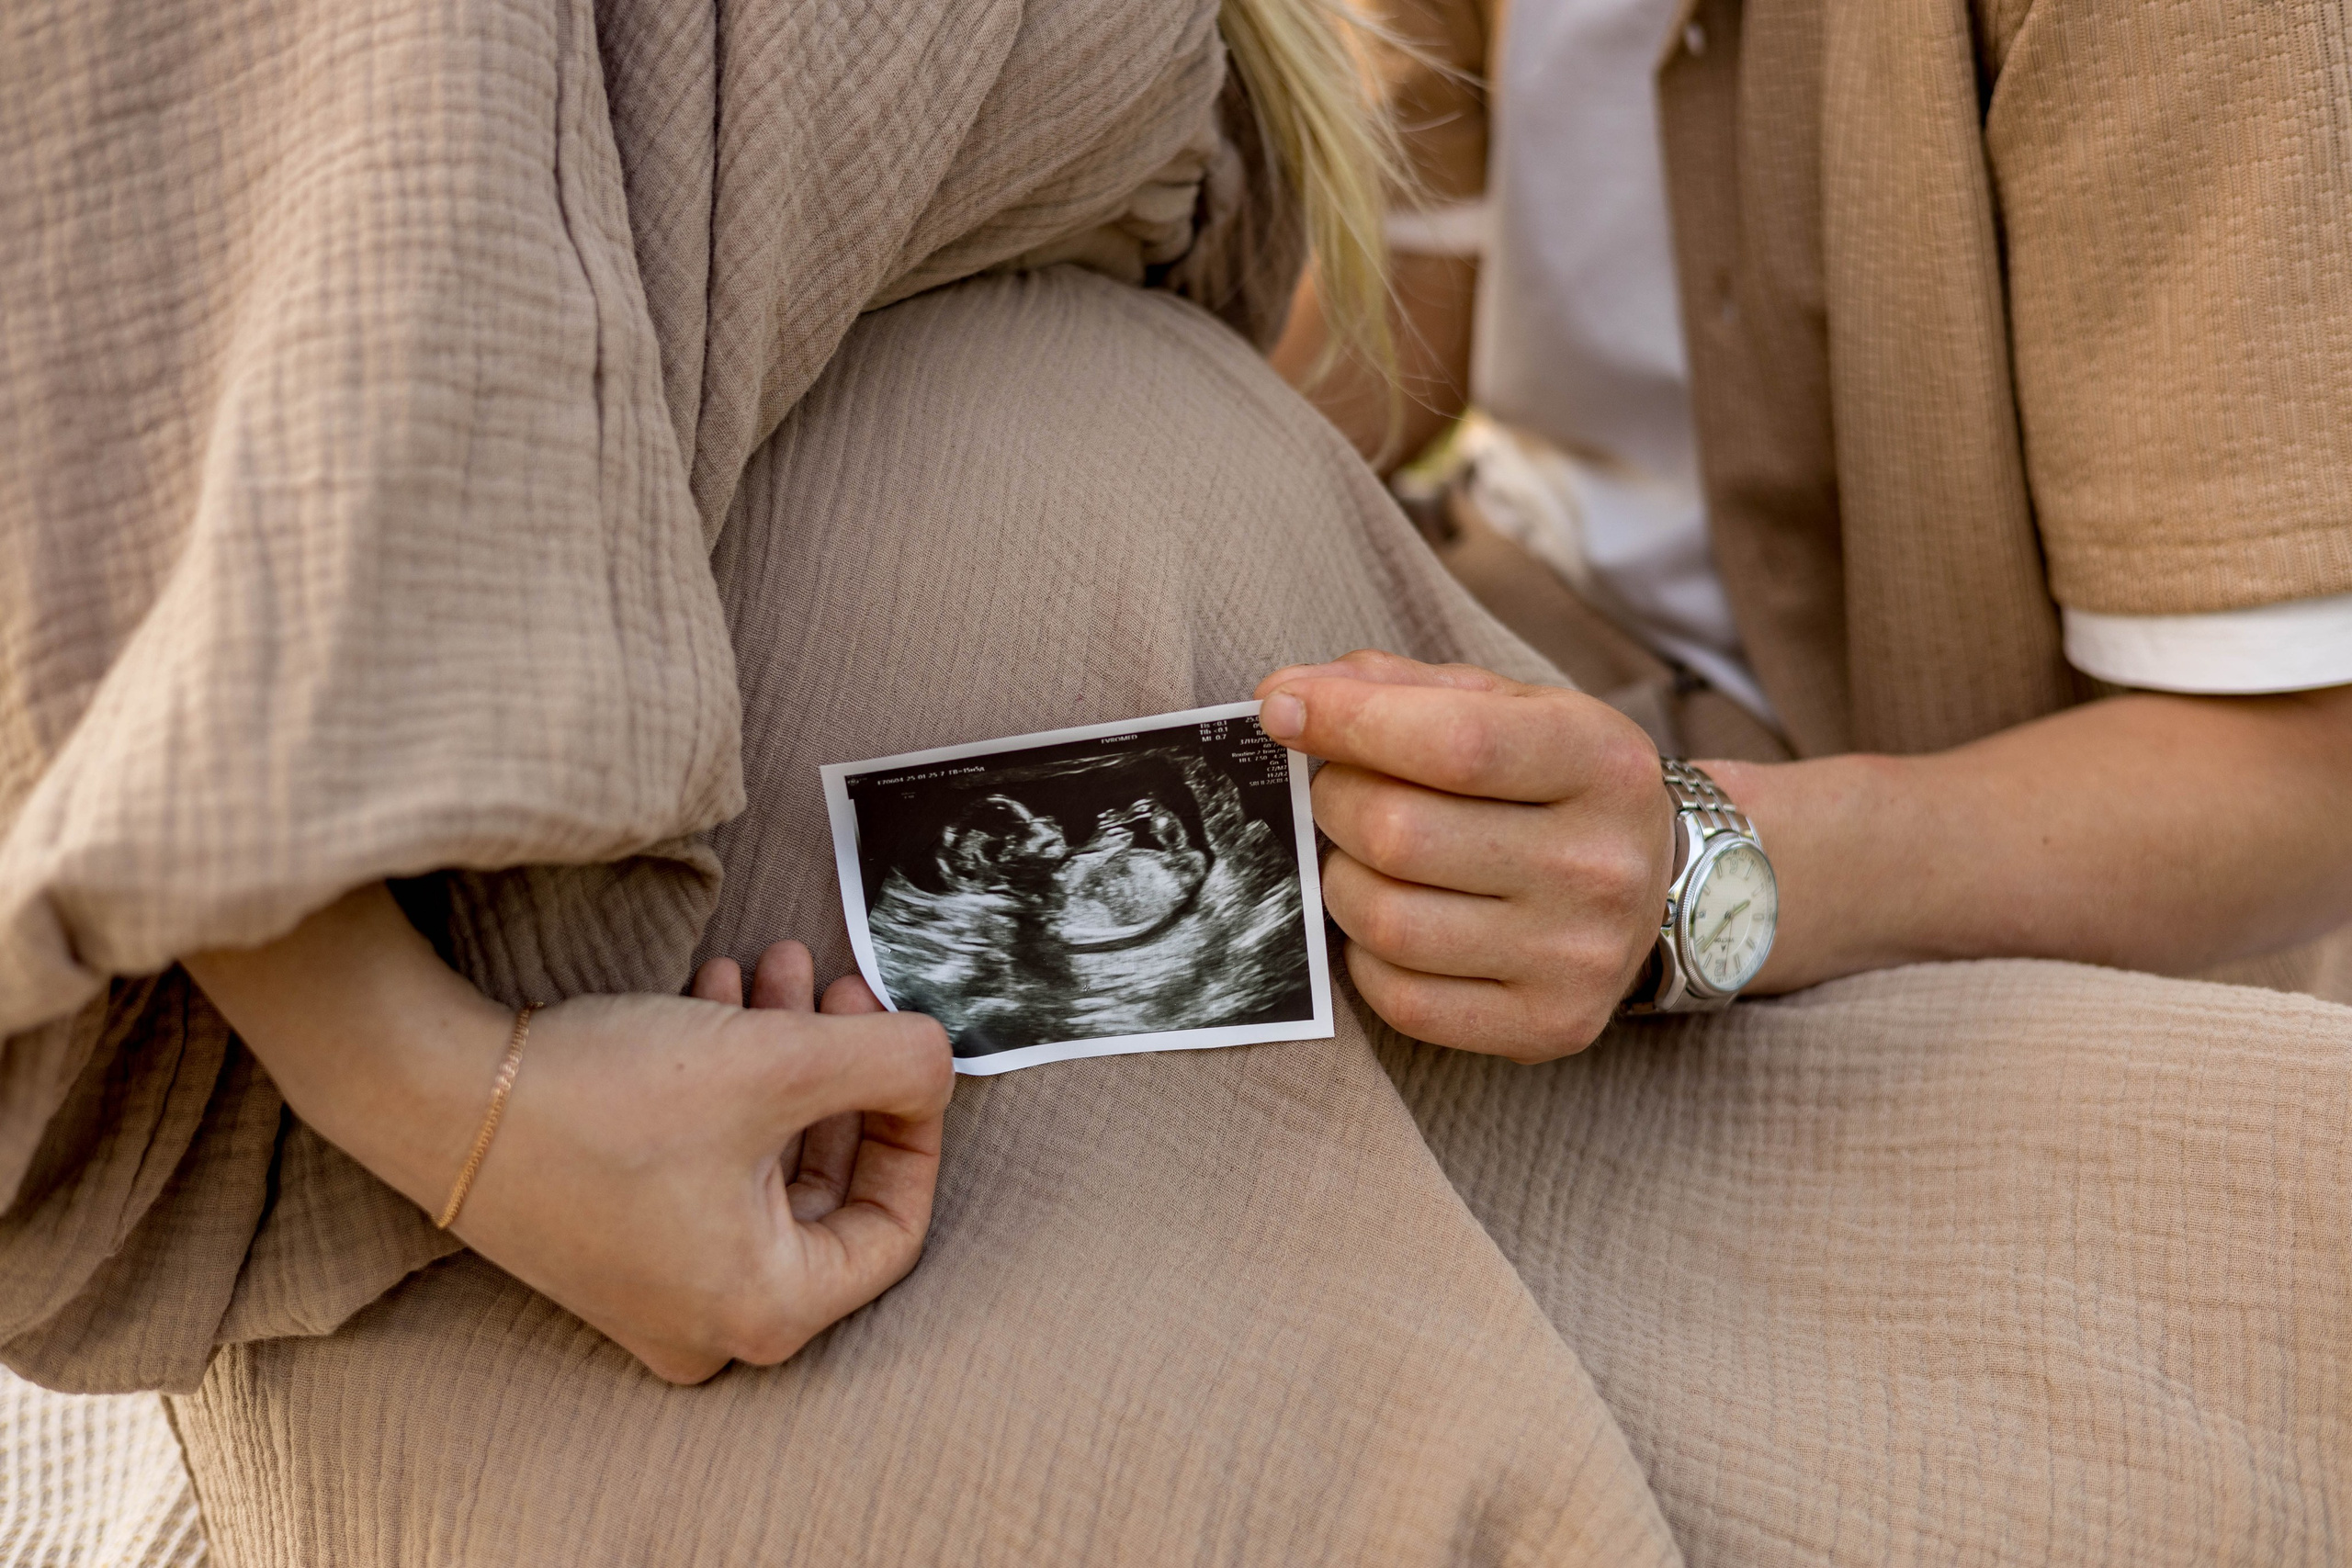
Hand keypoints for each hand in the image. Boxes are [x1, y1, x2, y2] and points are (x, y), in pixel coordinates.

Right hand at [188, 888, 953, 1384]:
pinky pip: (700, 1157)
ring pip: (758, 1157)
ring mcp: (651, 1284)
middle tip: (839, 985)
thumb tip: (942, 1063)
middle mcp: (708, 1321)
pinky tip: (718, 988)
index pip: (892, 1230)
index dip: (915, 1128)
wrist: (432, 1089)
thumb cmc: (606, 1097)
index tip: (906, 1048)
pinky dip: (722, 1076)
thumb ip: (897, 1062)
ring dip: (780, 1055)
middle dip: (837, 1070)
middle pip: (821, 1186)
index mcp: (765, 1309)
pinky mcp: (606, 1235)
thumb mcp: (781, 1062)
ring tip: (778, 965)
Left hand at [1255, 650, 1672, 1059]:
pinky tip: (1388, 922)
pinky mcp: (1549, 1026)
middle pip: (1400, 834)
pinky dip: (1365, 957)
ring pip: (1386, 920)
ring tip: (1361, 858)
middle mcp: (1601, 864)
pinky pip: (1401, 999)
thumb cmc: (1551, 781)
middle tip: (1340, 794)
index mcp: (1601, 761)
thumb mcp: (1503, 707)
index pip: (1453, 743)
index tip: (1282, 710)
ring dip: (1340, 880)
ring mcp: (1579, 956)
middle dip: (1335, 802)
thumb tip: (1284, 696)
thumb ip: (1396, 688)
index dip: (1346, 722)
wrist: (1656, 886)